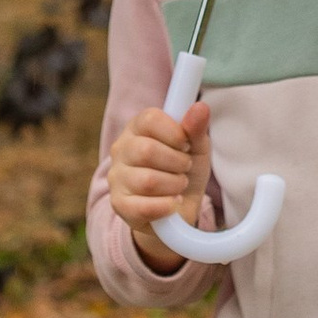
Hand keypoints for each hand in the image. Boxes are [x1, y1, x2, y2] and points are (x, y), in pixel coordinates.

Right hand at [108, 101, 212, 276]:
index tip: (185, 144)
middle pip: (147, 150)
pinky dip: (166, 206)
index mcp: (137, 128)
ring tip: (178, 186)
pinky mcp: (119, 205)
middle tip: (184, 168)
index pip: (149, 118)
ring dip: (174, 185)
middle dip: (177, 162)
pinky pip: (143, 207)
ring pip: (147, 181)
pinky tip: (171, 203)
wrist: (178, 211)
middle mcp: (121, 150)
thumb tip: (200, 107)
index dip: (174, 132)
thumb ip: (196, 128)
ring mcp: (117, 178)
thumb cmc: (183, 172)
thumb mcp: (196, 148)